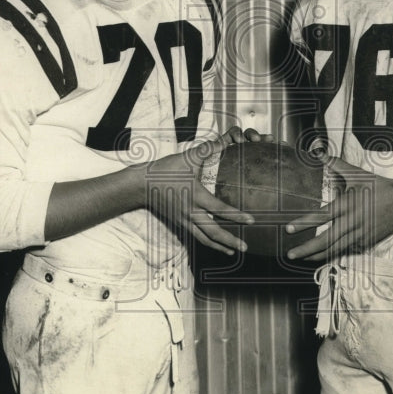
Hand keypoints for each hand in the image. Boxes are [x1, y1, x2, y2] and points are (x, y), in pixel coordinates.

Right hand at [146, 126, 269, 254]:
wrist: (141, 185)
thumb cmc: (164, 170)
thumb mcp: (186, 158)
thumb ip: (206, 150)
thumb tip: (224, 142)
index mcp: (195, 196)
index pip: (219, 208)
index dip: (236, 216)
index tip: (251, 220)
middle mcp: (190, 212)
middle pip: (212, 232)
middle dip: (230, 240)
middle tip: (245, 247)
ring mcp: (183, 220)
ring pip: (203, 238)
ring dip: (219, 246)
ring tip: (233, 252)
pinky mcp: (178, 223)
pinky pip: (195, 236)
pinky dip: (207, 242)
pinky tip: (215, 245)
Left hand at [284, 157, 392, 260]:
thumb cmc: (378, 187)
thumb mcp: (357, 174)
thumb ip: (336, 164)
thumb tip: (319, 152)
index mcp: (347, 205)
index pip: (321, 216)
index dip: (304, 224)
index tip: (289, 229)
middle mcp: (352, 222)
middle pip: (325, 240)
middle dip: (306, 249)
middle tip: (290, 254)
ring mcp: (359, 235)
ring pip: (334, 249)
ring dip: (316, 255)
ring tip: (301, 258)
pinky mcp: (365, 242)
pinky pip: (345, 249)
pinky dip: (332, 253)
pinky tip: (320, 256)